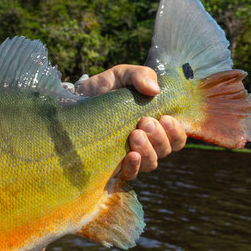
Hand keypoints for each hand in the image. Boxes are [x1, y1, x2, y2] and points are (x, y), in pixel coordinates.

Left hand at [78, 65, 185, 179]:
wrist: (73, 101)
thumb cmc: (104, 88)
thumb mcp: (121, 75)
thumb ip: (140, 75)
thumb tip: (155, 90)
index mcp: (156, 124)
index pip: (176, 137)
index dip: (176, 131)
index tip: (165, 118)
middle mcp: (147, 143)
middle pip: (166, 150)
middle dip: (159, 137)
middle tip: (145, 122)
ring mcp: (130, 155)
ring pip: (151, 163)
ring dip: (147, 150)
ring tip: (134, 134)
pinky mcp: (113, 165)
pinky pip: (130, 174)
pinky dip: (134, 167)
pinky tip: (130, 156)